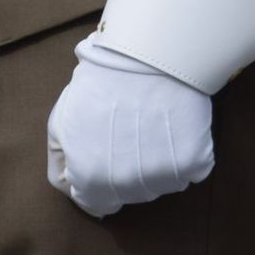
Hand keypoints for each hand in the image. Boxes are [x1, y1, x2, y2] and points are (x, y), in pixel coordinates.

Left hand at [46, 33, 213, 219]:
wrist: (146, 51)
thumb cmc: (100, 82)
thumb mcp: (60, 119)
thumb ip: (61, 162)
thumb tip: (73, 189)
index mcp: (91, 180)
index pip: (97, 203)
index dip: (98, 177)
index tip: (105, 149)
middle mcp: (128, 186)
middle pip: (129, 195)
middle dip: (126, 169)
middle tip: (129, 131)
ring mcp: (164, 176)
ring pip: (160, 184)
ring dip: (155, 163)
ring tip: (151, 125)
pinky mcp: (194, 161)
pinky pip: (189, 170)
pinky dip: (184, 153)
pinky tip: (173, 126)